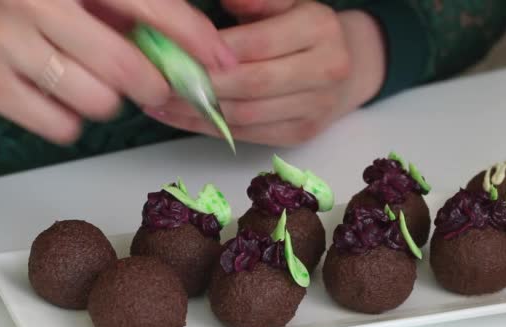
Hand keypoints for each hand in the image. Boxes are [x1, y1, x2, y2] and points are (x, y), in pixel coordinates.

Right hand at [0, 0, 235, 143]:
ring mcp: (6, 46)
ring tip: (92, 80)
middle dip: (155, 84)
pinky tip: (62, 95)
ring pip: (100, 102)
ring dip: (110, 99)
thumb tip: (160, 32)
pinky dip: (72, 118)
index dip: (193, 36)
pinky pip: (60, 125)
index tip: (219, 59)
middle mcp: (37, 4)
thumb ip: (109, 0)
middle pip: (130, 69)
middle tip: (155, 83)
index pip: (148, 3)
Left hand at [145, 0, 385, 145]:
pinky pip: (248, 134)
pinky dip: (210, 128)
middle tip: (158, 82)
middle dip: (200, 85)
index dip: (211, 52)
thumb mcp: (284, 3)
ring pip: (246, 114)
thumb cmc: (302, 29)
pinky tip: (181, 117)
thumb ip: (256, 1)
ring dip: (197, 112)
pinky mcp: (302, 133)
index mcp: (319, 27)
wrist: (346, 65)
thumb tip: (220, 5)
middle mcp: (325, 69)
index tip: (172, 53)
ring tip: (159, 102)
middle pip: (251, 83)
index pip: (256, 43)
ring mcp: (316, 107)